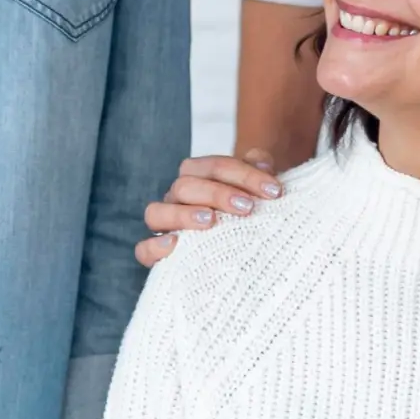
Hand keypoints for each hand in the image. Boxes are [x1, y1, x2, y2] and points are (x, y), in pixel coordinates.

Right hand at [135, 151, 284, 265]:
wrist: (245, 242)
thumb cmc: (250, 210)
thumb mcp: (258, 190)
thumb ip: (260, 170)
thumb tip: (263, 164)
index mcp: (198, 176)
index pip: (213, 167)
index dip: (245, 175)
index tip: (275, 191)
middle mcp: (177, 198)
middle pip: (184, 185)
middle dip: (217, 193)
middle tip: (247, 207)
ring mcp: (165, 224)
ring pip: (156, 212)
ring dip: (183, 214)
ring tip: (211, 221)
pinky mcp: (158, 254)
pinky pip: (144, 249)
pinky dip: (155, 247)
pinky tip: (176, 245)